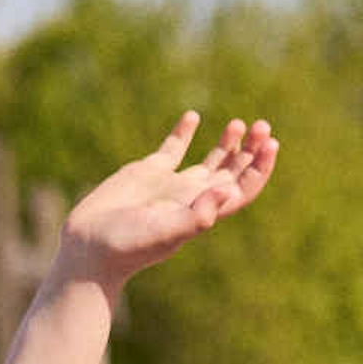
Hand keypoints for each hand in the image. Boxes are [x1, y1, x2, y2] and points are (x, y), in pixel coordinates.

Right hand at [53, 112, 278, 290]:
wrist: (92, 246)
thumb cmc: (130, 245)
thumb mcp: (166, 231)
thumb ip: (198, 214)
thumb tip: (229, 193)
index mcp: (204, 212)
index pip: (243, 189)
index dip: (260, 168)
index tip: (270, 143)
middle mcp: (193, 197)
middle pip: (232, 172)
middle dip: (251, 151)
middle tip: (262, 126)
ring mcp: (172, 185)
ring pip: (209, 161)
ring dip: (227, 144)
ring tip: (240, 124)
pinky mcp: (148, 173)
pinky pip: (172, 150)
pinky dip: (184, 133)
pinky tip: (193, 117)